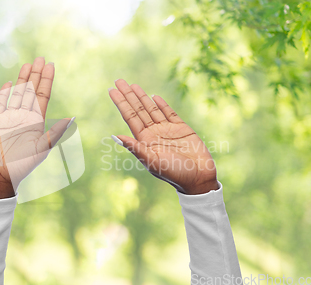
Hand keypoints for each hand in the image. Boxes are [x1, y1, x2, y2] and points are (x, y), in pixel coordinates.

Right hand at [0, 57, 72, 197]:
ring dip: (22, 79)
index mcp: (36, 122)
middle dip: (36, 74)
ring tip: (27, 64)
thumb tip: (71, 119)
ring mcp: (9, 118)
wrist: (0, 175)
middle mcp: (24, 117)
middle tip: (40, 58)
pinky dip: (4, 93)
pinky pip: (0, 103)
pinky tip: (8, 83)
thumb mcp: (41, 149)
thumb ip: (54, 133)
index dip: (46, 80)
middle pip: (31, 90)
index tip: (50, 66)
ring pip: (17, 93)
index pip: (43, 96)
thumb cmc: (22, 165)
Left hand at [108, 79, 217, 194]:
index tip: (111, 90)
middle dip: (128, 95)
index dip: (121, 103)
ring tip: (132, 85)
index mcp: (144, 140)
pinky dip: (162, 104)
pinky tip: (153, 96)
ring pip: (151, 109)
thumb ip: (135, 147)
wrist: (198, 177)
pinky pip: (169, 113)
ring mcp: (167, 129)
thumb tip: (115, 136)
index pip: (130, 117)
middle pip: (138, 109)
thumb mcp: (152, 161)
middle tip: (118, 80)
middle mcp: (153, 133)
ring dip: (142, 96)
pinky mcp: (182, 128)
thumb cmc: (174, 173)